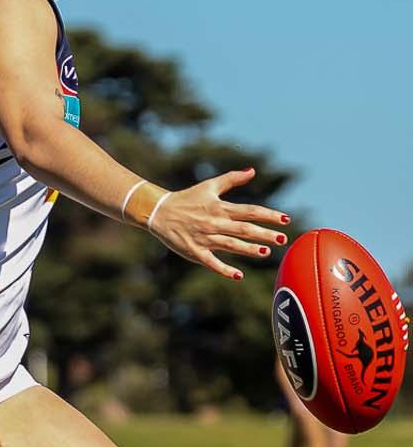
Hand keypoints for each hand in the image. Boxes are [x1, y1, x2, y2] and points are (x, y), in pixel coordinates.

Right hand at [148, 168, 290, 280]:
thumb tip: (252, 171)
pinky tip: (238, 275)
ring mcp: (205, 238)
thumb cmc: (187, 198)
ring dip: (249, 249)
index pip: (249, 211)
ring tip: (266, 252)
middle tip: (282, 239)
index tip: (286, 219)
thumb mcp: (209, 186)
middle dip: (264, 234)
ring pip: (231, 245)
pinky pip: (212, 262)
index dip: (268, 215)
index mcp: (220, 207)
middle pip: (244, 229)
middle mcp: (215, 223)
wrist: (159, 212)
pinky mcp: (195, 252)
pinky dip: (224, 269)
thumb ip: (232, 179)